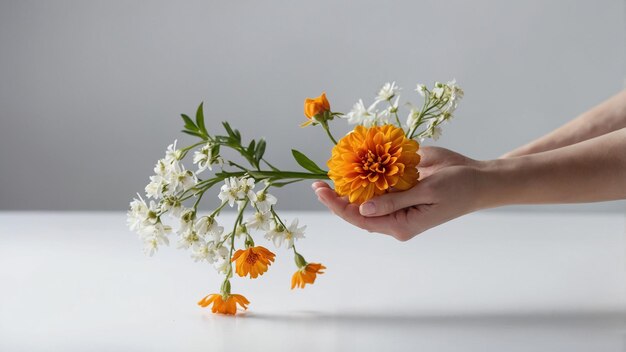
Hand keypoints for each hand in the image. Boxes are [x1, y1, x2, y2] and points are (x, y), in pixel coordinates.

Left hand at [313, 146, 486, 240]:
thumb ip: (394, 202)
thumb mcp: (427, 192)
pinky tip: (353, 163)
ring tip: (330, 171)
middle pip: (357, 211)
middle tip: (316, 183)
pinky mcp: (401, 189)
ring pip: (366, 198)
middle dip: (337, 197)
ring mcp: (397, 204)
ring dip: (349, 185)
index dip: (337, 206)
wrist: (478, 179)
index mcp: (400, 225)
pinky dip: (365, 173)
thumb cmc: (458, 188)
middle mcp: (394, 217)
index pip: (360, 219)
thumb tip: (362, 209)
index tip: (321, 190)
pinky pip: (379, 184)